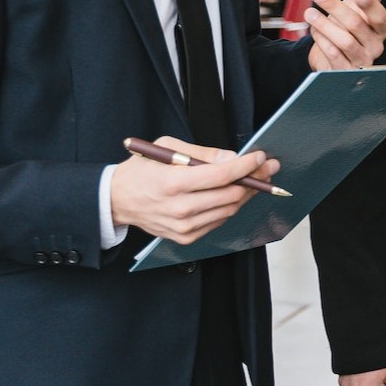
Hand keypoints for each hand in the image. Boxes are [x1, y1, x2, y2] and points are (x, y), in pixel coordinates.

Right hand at [110, 137, 279, 243]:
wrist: (118, 200)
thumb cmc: (142, 170)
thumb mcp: (167, 149)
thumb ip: (202, 153)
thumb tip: (232, 158)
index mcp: (173, 183)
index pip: (221, 176)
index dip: (246, 166)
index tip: (261, 157)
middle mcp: (180, 208)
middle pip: (231, 195)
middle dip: (254, 179)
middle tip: (268, 166)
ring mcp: (184, 226)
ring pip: (229, 209)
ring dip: (245, 193)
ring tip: (255, 179)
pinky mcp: (186, 237)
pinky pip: (219, 220)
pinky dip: (229, 206)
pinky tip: (233, 193)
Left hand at [307, 0, 385, 70]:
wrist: (337, 50)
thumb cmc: (354, 22)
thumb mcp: (365, 0)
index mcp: (382, 28)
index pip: (380, 17)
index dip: (370, 7)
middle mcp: (375, 46)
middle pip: (357, 25)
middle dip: (335, 6)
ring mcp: (361, 60)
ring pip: (345, 42)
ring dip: (325, 26)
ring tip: (309, 13)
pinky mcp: (345, 71)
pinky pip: (334, 57)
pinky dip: (322, 41)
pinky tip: (313, 30)